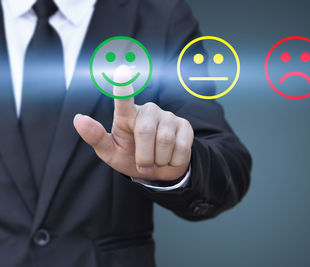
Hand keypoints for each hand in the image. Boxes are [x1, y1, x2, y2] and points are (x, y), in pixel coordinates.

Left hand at [73, 65, 193, 180]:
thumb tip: (78, 119)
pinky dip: (174, 161)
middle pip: (145, 131)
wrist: (159, 170)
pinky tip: (170, 158)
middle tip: (143, 165)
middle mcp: (148, 111)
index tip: (122, 71)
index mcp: (126, 115)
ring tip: (156, 160)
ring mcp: (168, 117)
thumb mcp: (111, 152)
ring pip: (165, 141)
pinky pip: (181, 147)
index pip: (124, 100)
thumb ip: (96, 137)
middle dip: (143, 156)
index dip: (124, 87)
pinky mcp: (184, 126)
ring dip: (159, 160)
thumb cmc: (131, 156)